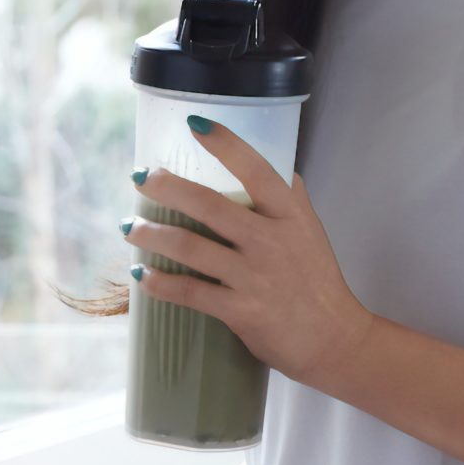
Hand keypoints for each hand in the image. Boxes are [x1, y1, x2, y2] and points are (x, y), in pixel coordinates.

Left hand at [123, 114, 377, 388]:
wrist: (335, 339)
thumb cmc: (319, 282)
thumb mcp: (312, 231)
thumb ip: (292, 198)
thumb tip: (276, 163)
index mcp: (290, 215)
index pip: (257, 169)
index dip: (226, 144)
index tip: (195, 124)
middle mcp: (271, 241)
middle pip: (209, 205)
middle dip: (167, 187)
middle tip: (141, 177)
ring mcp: (254, 276)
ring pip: (190, 247)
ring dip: (151, 235)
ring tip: (128, 227)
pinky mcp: (240, 311)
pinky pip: (189, 292)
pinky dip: (159, 283)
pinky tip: (141, 275)